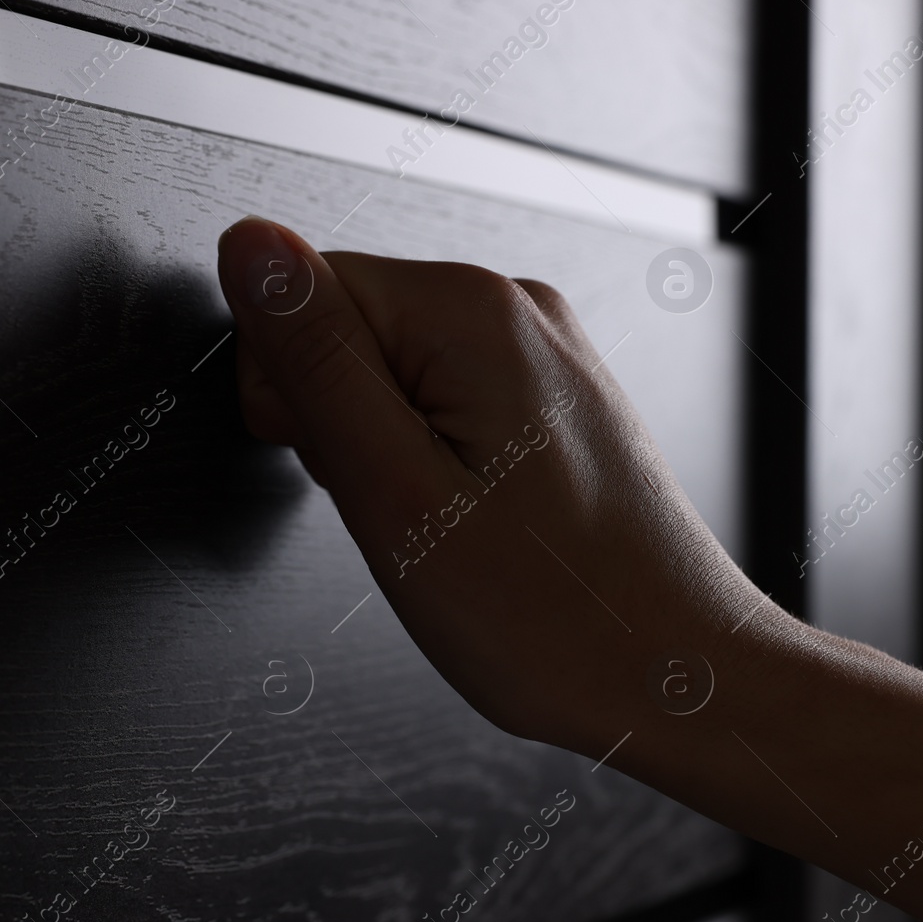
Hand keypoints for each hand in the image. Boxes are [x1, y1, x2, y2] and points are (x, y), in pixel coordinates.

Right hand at [216, 216, 767, 751]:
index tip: (344, 469)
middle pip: (346, 327)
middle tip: (402, 508)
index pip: (299, 290)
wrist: (672, 672)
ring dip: (386, 451)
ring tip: (445, 524)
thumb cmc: (556, 615)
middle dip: (340, 424)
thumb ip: (314, 360)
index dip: (290, 395)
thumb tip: (250, 249)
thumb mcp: (395, 493)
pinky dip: (432, 462)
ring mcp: (543, 354)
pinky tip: (472, 520)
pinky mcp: (553, 398)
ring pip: (390, 373)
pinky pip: (443, 403)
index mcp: (471, 312)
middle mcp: (516, 311)